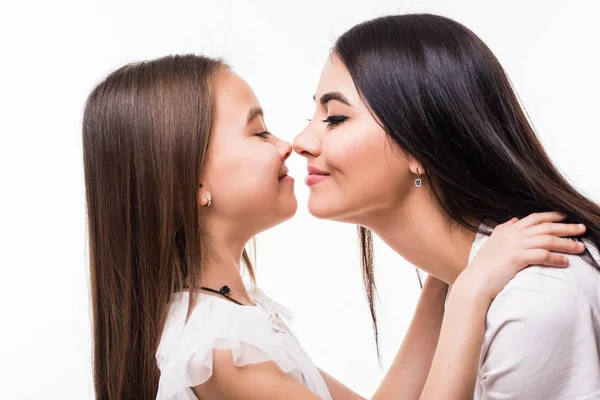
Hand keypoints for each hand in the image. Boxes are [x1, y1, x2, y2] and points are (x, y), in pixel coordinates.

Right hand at [454, 212, 585, 301]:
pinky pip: (542, 255)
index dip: (551, 216)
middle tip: (582, 228)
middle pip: (545, 226)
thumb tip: (513, 220)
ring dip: (566, 243)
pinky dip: (555, 258)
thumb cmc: (483, 266)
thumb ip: (503, 230)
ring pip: (547, 240)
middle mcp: (512, 234)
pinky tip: (565, 262)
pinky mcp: (517, 257)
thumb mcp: (492, 243)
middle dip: (566, 227)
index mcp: (507, 230)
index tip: (566, 216)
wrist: (475, 281)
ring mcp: (514, 245)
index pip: (534, 218)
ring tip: (580, 247)